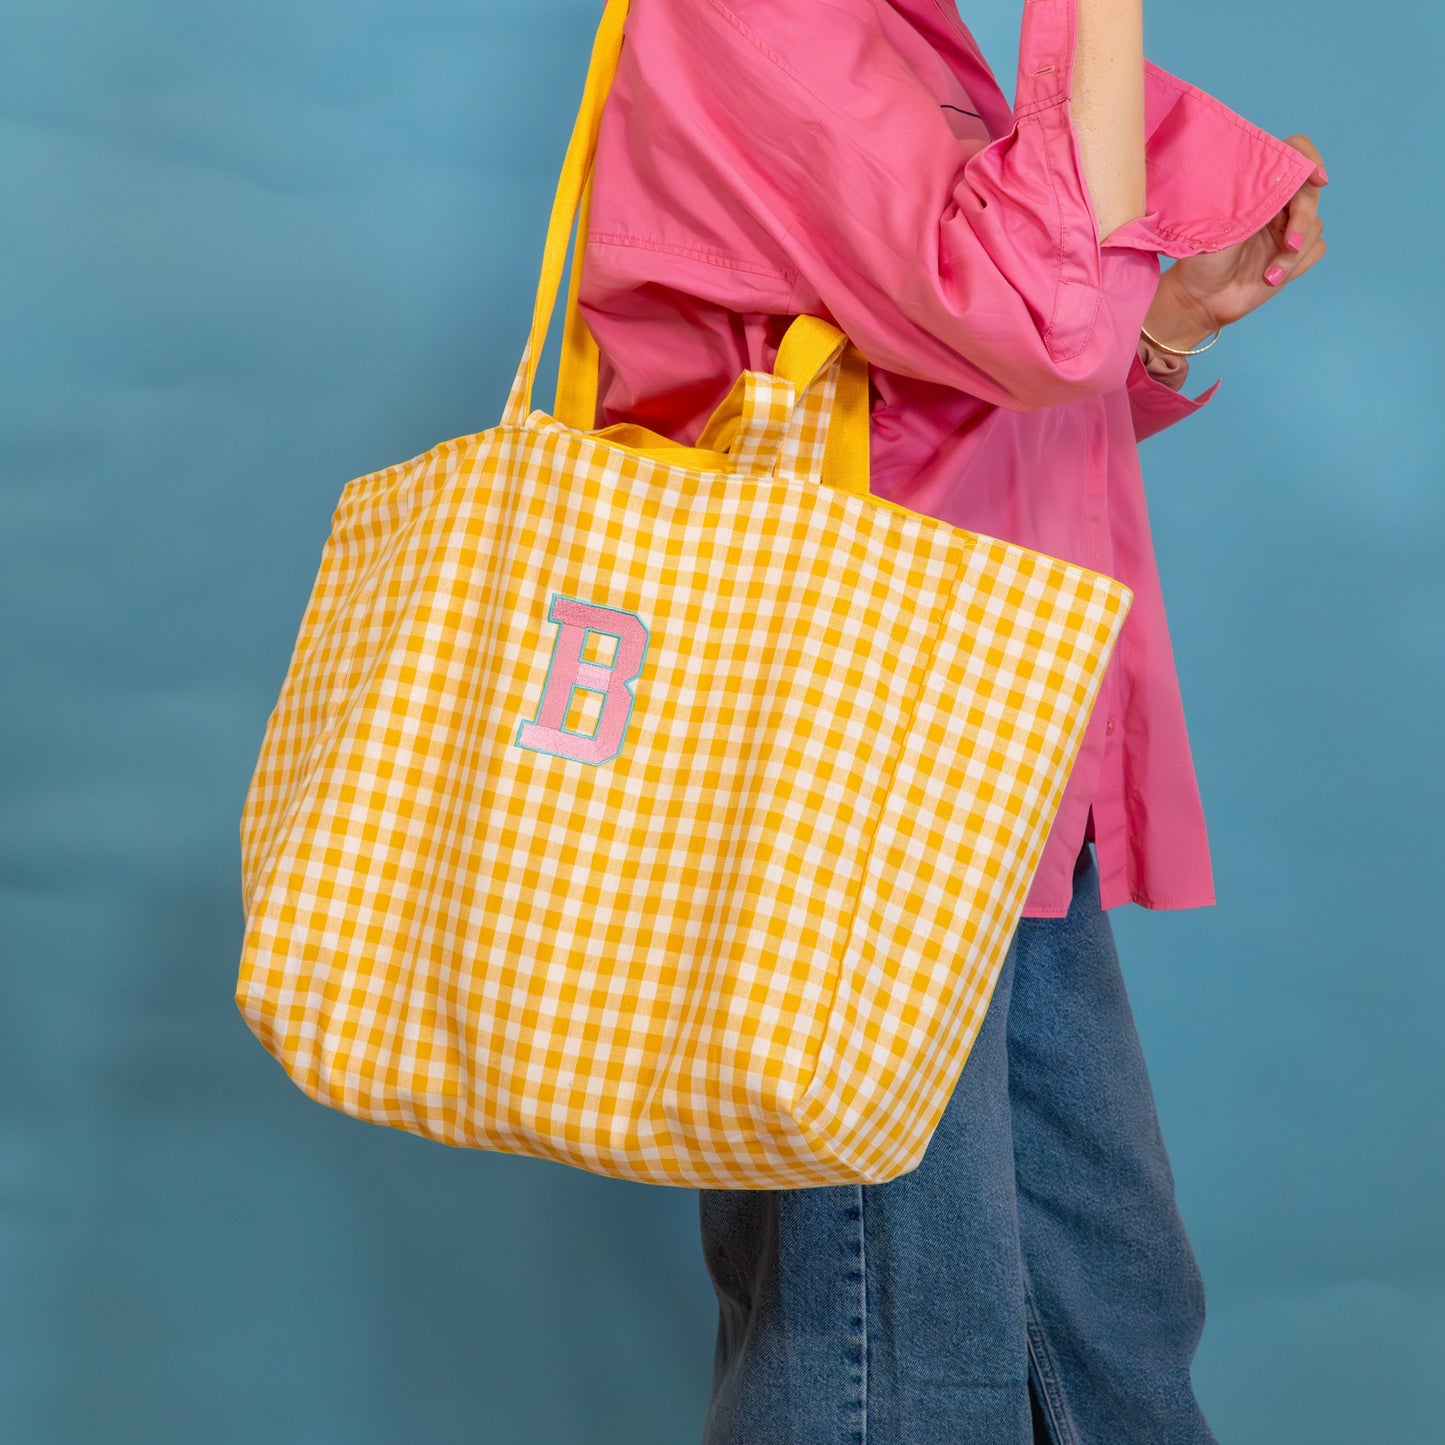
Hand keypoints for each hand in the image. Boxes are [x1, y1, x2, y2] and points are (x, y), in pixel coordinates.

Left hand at [1164, 134, 1328, 333]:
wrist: (1201, 298)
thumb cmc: (1203, 258)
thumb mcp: (1222, 220)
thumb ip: (1252, 193)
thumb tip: (1282, 172)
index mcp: (1255, 184)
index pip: (1293, 151)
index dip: (1309, 160)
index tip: (1317, 179)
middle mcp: (1275, 202)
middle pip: (1309, 194)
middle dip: (1301, 220)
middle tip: (1288, 245)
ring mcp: (1287, 226)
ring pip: (1314, 226)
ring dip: (1292, 254)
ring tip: (1267, 275)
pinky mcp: (1295, 252)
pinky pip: (1316, 248)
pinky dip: (1296, 265)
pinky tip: (1271, 277)